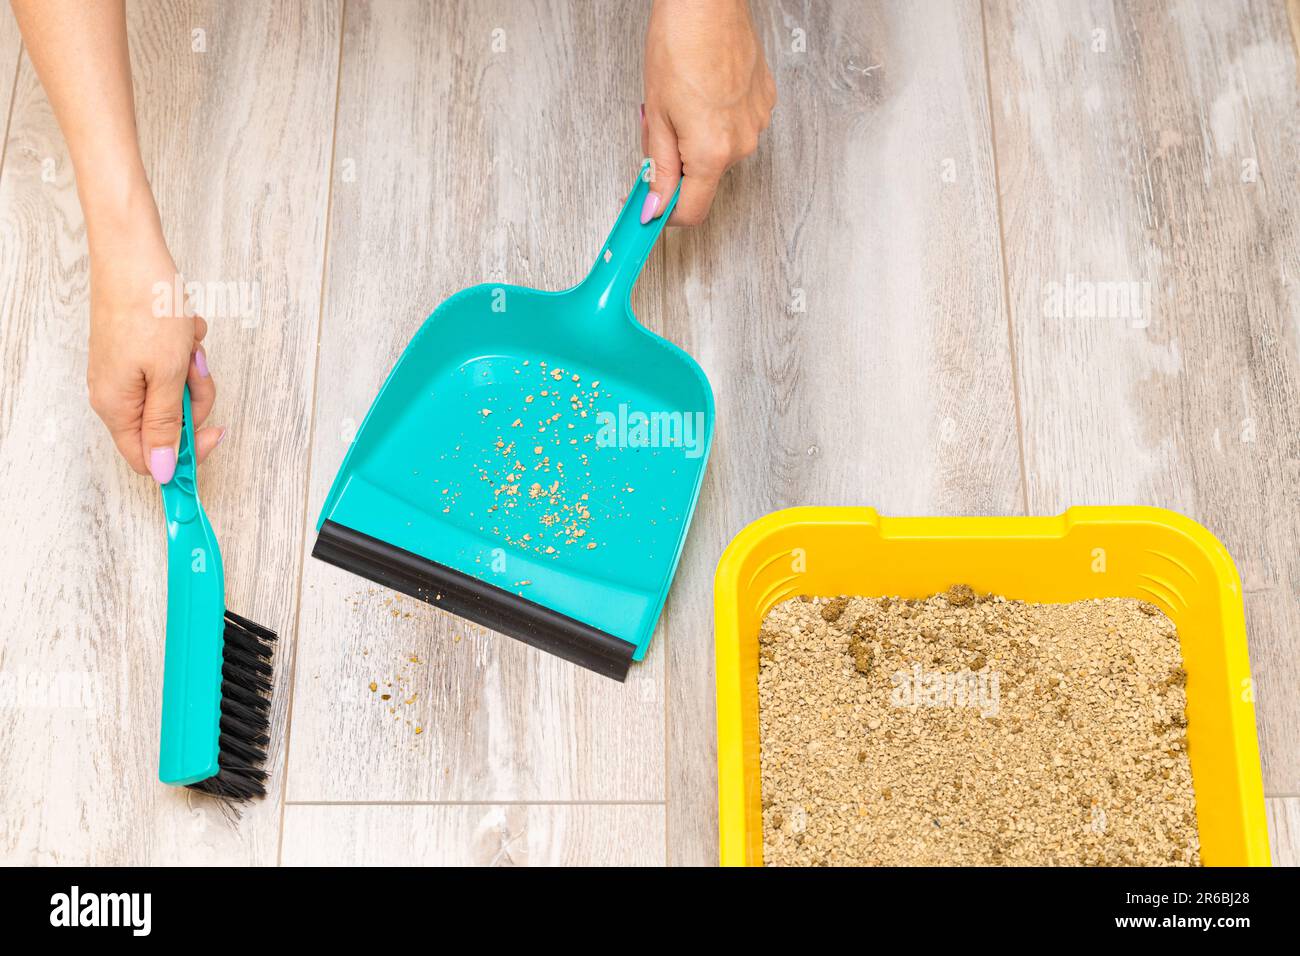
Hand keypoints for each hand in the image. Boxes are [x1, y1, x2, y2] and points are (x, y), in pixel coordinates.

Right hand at [86, 206, 221, 482]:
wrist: (133, 255)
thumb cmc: (147, 309)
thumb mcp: (167, 375)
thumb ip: (166, 425)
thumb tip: (163, 469)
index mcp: (116, 407)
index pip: (149, 458)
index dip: (185, 454)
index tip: (214, 434)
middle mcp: (117, 394)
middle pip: (170, 423)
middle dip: (195, 397)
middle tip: (197, 370)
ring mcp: (128, 371)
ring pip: (178, 392)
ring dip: (193, 369)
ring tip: (188, 342)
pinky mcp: (138, 351)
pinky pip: (174, 365)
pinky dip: (185, 349)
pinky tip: (183, 328)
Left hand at [641, 0, 775, 225]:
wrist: (708, 1)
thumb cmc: (680, 45)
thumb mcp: (657, 115)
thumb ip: (659, 167)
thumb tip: (655, 205)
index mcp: (712, 152)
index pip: (691, 211)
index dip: (667, 214)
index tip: (651, 211)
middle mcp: (741, 144)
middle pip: (704, 179)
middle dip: (679, 165)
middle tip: (660, 130)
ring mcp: (757, 124)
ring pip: (719, 151)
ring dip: (698, 139)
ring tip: (684, 100)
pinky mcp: (764, 104)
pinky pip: (735, 127)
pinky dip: (717, 119)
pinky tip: (705, 91)